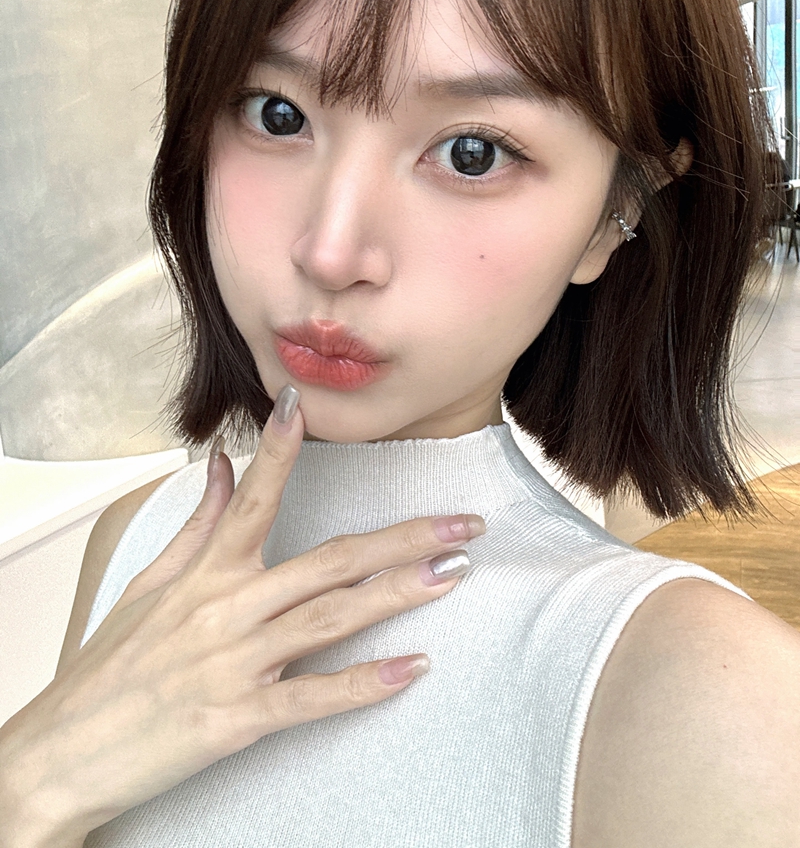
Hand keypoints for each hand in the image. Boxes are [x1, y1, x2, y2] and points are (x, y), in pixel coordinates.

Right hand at [0, 387, 484, 844]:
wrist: (60, 754)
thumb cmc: (107, 668)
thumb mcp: (147, 584)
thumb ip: (196, 523)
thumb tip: (219, 461)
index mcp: (205, 573)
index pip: (252, 497)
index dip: (280, 448)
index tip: (304, 404)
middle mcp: (225, 608)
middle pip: (329, 561)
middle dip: (402, 538)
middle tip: (462, 523)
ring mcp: (233, 662)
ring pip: (330, 618)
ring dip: (398, 593)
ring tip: (452, 573)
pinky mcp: (236, 718)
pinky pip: (311, 697)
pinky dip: (363, 684)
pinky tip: (412, 667)